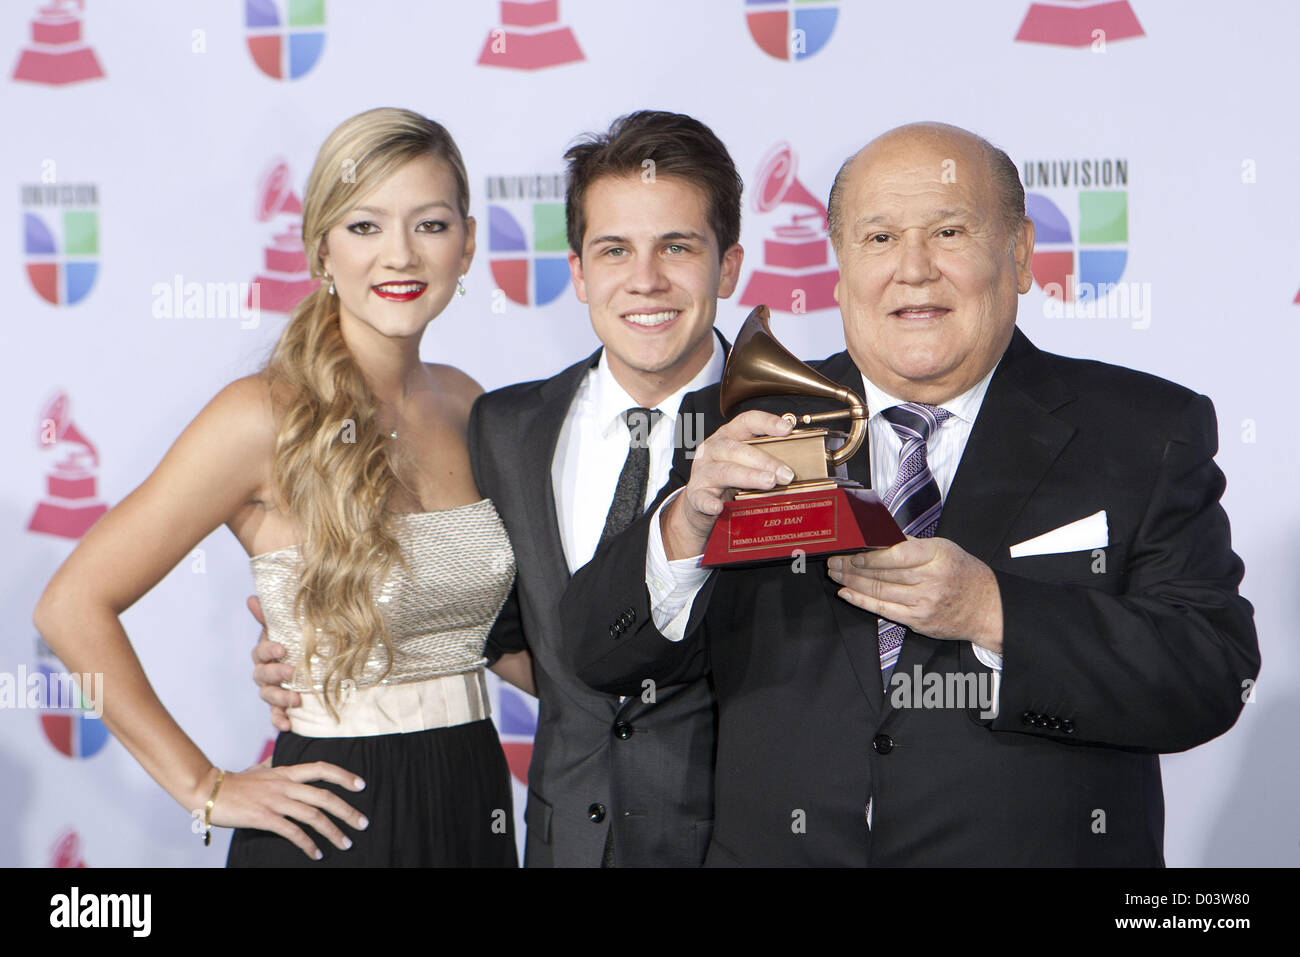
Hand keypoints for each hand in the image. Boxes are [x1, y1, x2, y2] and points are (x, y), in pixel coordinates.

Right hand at [197, 762, 367, 860]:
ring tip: (346, 843)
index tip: (361, 785)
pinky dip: (308, 844)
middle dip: (347, 811)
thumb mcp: (257, 769)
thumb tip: (274, 760)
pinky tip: (317, 852)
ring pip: (313, 815)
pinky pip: (292, 832)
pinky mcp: (264, 817)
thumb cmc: (233, 782)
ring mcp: (275, 801)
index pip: (321, 768)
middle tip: (363, 823)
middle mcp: (285, 785)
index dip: (344, 776)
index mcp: (286, 772)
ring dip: (333, 831)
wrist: (208, 790)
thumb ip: (270, 766)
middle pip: (324, 796)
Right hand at [249, 594, 297, 730]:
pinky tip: (287, 725)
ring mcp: (271, 691)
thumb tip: (251, 597)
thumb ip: (270, 616)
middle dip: (276, 673)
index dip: (269, 650)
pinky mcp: (280, 708)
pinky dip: (279, 721)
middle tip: (291, 672)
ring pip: (268, 696)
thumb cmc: (296, 645)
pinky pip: (274, 716)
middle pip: (263, 675)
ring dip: (280, 698)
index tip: (282, 648)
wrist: (313, 669)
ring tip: (296, 699)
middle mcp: (265, 673)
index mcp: (266, 653)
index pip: (261, 651)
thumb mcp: (289, 630)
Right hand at [662, 409, 795, 559]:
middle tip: (786, 473)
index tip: (787, 429)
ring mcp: (702, 472)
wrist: (698, 504)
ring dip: (748, 476)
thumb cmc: (728, 479)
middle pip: (737, 449)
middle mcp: (713, 450)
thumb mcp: (745, 463)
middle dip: (765, 460)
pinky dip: (710, 503)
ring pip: (724, 471)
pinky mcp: (695, 495)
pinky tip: (718, 507)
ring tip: (769, 483)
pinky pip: (702, 498)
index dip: (766, 422)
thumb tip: (799, 467)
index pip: (746, 421)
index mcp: (728, 436)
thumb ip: (766, 460)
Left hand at [826, 538, 1003, 652]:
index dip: (870, 556)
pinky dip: (862, 601)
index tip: (851, 553)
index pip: (897, 555)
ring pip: (880, 591)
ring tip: (835, 574)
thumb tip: (878, 534)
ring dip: (852, 583)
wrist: (987, 607)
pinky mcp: (918, 620)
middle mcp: (931, 580)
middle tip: (833, 561)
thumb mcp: (943, 548)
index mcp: (937, 556)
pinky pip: (884, 610)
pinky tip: (846, 593)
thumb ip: (911, 543)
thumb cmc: (962, 572)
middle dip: (852, 568)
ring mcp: (924, 603)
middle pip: (883, 574)